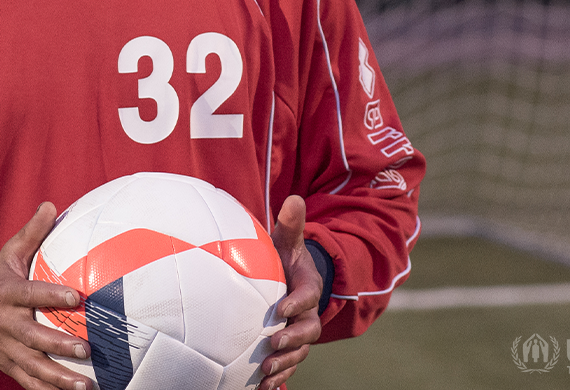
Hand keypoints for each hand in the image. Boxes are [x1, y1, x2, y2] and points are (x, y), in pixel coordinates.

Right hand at [0, 202, 90, 389]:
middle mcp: (5, 324)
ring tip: (85, 385)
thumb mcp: (10, 253)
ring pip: (32, 367)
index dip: (51, 295)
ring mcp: (6, 349)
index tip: (76, 296)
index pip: (30, 294)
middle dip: (58, 345)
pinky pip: (29, 382)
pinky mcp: (9, 366)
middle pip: (32, 337)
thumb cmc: (0, 278)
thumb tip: (52, 205)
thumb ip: (32, 232)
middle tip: (85, 349)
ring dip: (58, 378)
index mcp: (6, 294)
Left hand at [260, 195, 322, 389]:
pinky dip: (278, 379)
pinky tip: (261, 389)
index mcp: (308, 288)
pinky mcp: (288, 347)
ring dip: (285, 364)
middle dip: (292, 340)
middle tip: (273, 343)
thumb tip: (293, 199)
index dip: (297, 303)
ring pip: (298, 353)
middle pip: (306, 331)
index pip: (307, 297)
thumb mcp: (286, 240)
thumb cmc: (283, 258)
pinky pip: (287, 366)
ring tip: (266, 373)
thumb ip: (290, 225)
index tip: (282, 309)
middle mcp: (306, 314)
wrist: (289, 280)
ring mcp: (298, 332)